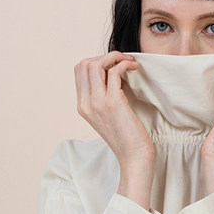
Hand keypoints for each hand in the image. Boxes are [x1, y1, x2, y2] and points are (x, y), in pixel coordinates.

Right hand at [74, 51, 155, 167]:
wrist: (134, 157)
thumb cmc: (127, 137)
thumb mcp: (107, 116)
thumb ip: (102, 98)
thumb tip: (111, 75)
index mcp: (82, 106)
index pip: (79, 70)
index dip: (96, 60)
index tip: (113, 63)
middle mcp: (86, 103)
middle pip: (84, 64)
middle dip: (104, 56)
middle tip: (123, 60)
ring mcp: (97, 103)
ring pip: (95, 64)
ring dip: (114, 57)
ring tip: (129, 62)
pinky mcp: (113, 102)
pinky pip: (114, 71)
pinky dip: (124, 64)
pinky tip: (134, 68)